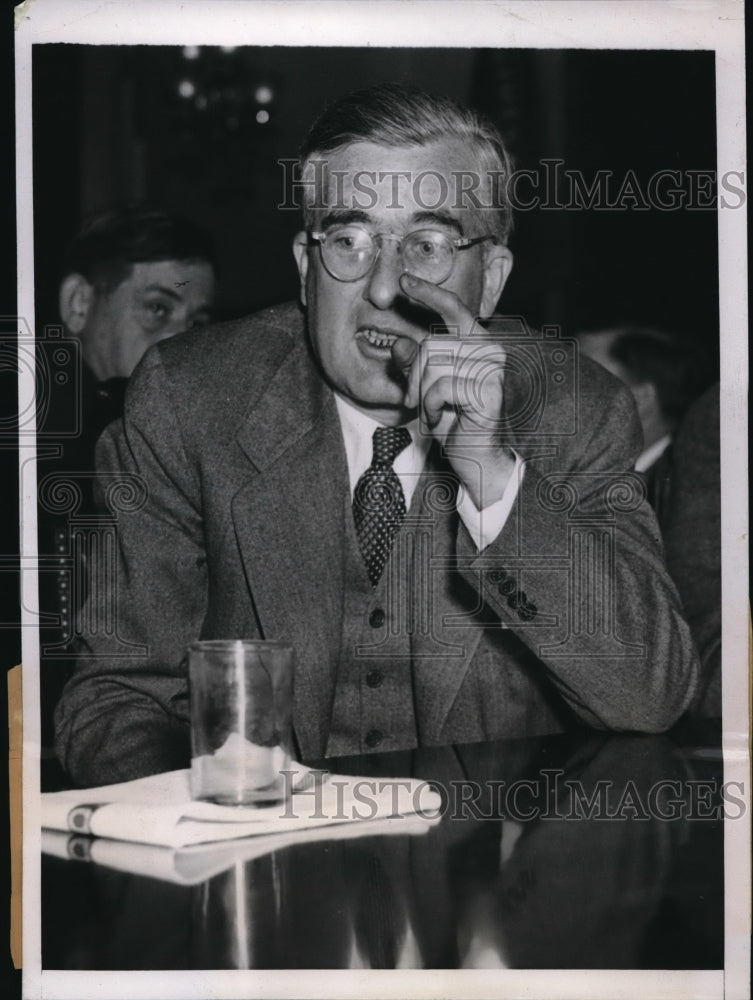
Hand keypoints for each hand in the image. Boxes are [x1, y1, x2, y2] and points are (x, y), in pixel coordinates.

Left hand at [393, 272, 515, 508]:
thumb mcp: (423, 388)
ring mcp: (492, 369)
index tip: (404, 280)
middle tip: (413, 401)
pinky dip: (432, 408)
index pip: (453, 308)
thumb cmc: (451, 419)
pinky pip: (441, 388)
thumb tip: (398, 343)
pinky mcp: (489, 391)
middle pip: (431, 345)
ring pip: (434, 367)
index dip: (428, 292)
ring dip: (422, 395)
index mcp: (475, 342)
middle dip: (414, 377)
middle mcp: (489, 349)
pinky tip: (441, 419)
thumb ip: (412, 364)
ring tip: (432, 412)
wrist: (474, 456)